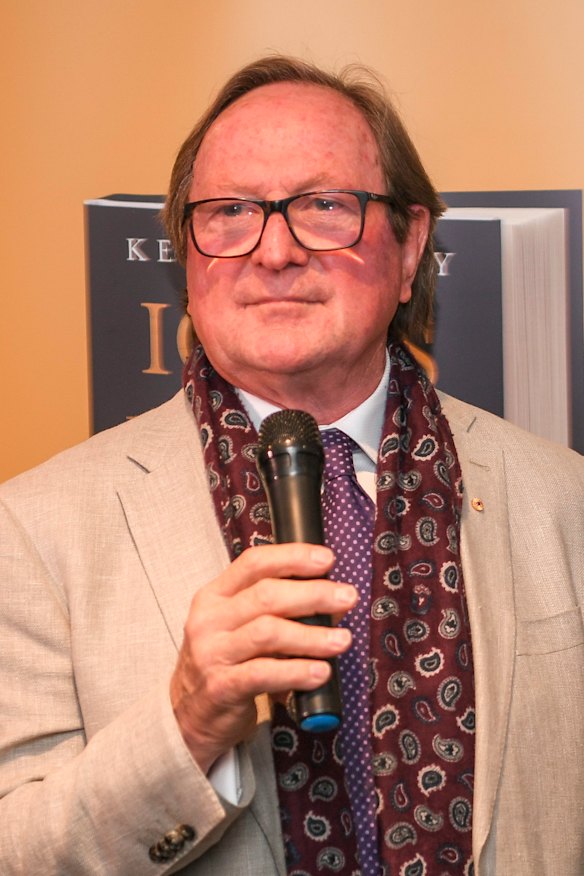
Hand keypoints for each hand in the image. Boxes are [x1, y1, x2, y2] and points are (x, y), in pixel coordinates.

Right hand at [170, 543, 356, 772]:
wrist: (188, 714)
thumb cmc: (226, 662)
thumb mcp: (240, 626)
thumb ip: (277, 609)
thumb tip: (332, 599)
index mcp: (215, 595)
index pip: (254, 563)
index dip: (292, 557)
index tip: (327, 560)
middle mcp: (210, 619)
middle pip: (266, 595)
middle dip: (313, 594)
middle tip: (347, 597)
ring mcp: (212, 653)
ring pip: (268, 633)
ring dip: (312, 635)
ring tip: (342, 640)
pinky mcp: (221, 687)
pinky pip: (264, 674)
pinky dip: (297, 671)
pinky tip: (320, 672)